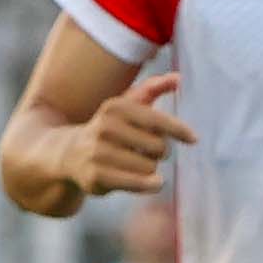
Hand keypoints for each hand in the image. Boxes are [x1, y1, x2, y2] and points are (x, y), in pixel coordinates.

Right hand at [62, 73, 190, 196]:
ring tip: (134, 163)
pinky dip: (150, 184)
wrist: (69, 153)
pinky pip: (138, 183)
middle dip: (158, 152)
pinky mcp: (96, 176)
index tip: (194, 139)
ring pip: (150, 167)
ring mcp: (98, 152)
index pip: (157, 120)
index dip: (179, 130)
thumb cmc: (109, 129)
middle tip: (144, 151)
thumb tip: (178, 78)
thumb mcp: (126, 105)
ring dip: (150, 169)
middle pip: (159, 147)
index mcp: (115, 107)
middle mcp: (105, 127)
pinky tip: (152, 182)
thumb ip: (152, 89)